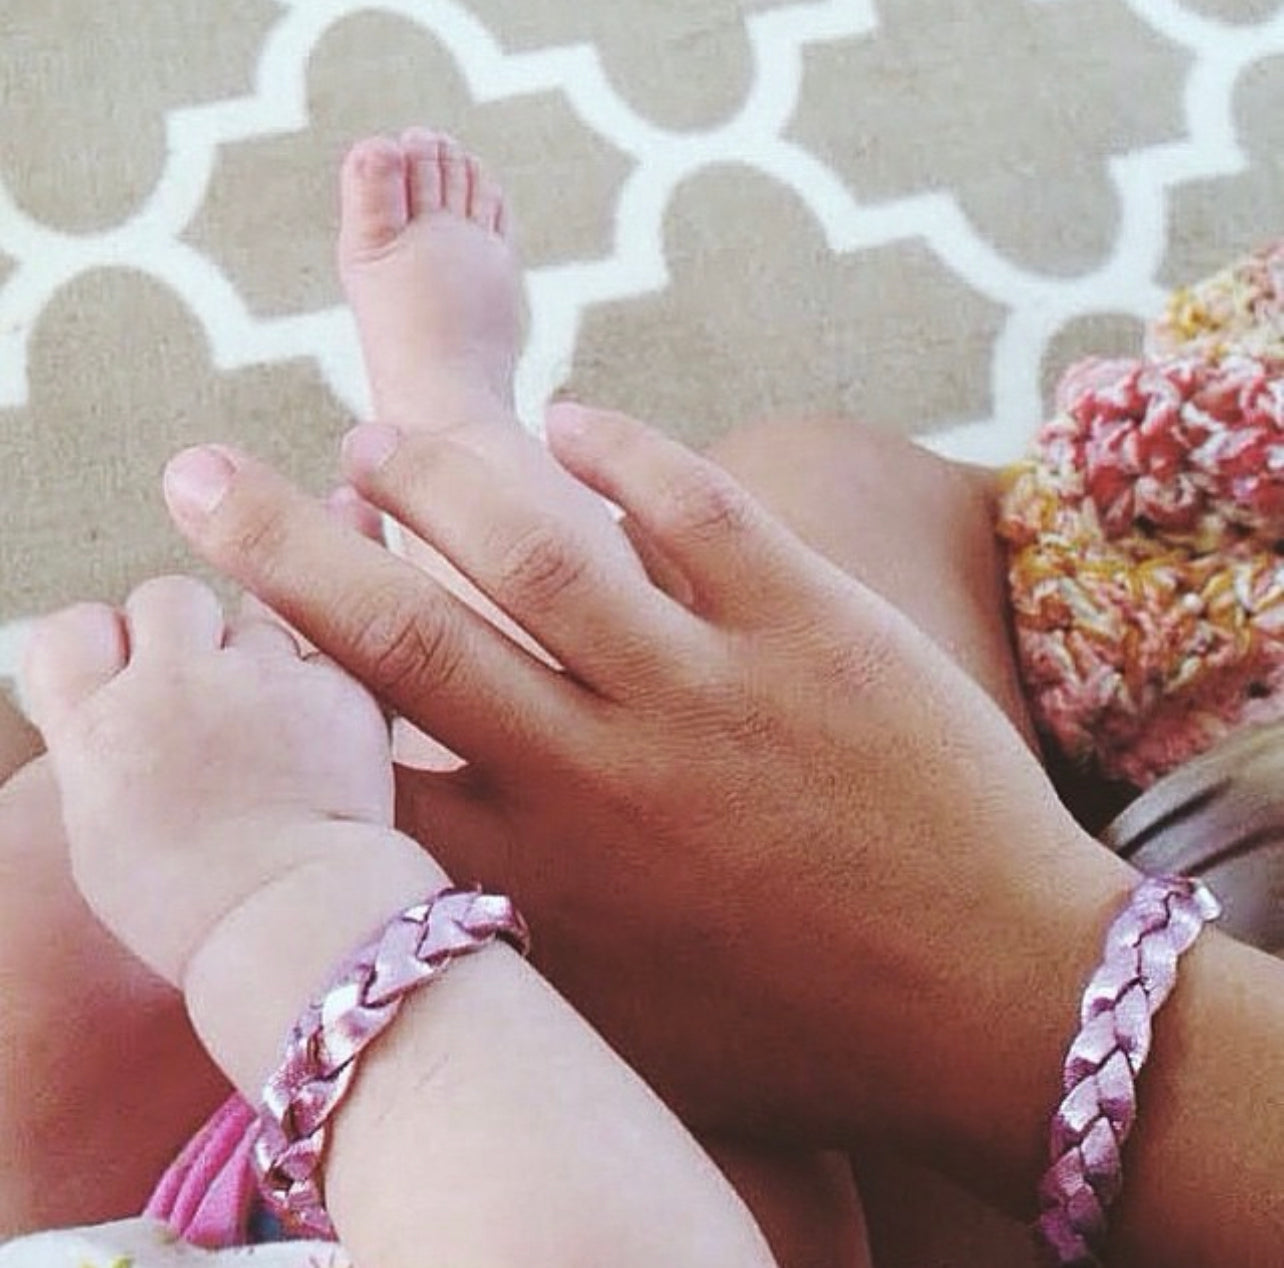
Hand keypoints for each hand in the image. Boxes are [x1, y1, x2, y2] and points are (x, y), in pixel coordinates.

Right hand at [21, 576, 399, 987]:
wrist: (293, 920)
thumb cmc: (192, 905)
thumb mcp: (104, 832)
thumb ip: (109, 747)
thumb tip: (117, 707)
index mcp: (100, 727)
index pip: (73, 630)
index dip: (105, 646)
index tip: (125, 672)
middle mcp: (175, 685)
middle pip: (168, 597)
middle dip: (185, 628)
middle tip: (205, 684)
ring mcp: (262, 680)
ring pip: (258, 622)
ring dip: (262, 660)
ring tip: (275, 732)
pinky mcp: (337, 686)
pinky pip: (324, 659)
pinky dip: (323, 689)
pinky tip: (323, 742)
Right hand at [160, 407, 1132, 1175]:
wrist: (996, 1007)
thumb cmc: (800, 1030)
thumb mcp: (623, 1014)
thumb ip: (512, 933)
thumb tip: (429, 859)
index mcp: (542, 875)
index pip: (365, 756)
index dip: (286, 679)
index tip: (247, 633)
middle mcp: (600, 773)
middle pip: (401, 632)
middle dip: (280, 546)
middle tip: (205, 479)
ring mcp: (709, 688)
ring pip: (535, 547)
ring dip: (435, 477)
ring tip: (373, 436)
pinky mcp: (813, 626)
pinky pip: (693, 504)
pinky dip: (618, 449)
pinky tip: (567, 418)